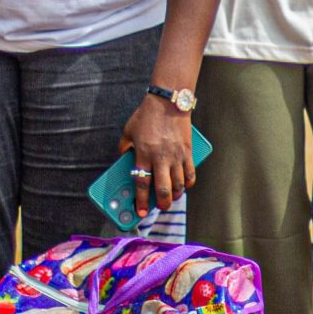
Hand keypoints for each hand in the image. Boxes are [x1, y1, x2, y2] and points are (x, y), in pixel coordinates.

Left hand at [118, 95, 196, 217]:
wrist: (168, 101)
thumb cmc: (146, 116)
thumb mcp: (128, 131)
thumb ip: (123, 147)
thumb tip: (122, 160)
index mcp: (143, 154)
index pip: (142, 184)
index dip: (141, 201)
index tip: (140, 211)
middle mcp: (160, 158)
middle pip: (163, 189)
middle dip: (162, 203)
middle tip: (160, 207)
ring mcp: (176, 156)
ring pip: (179, 184)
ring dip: (175, 195)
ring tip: (171, 197)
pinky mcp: (188, 151)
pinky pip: (190, 173)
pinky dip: (188, 183)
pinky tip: (184, 186)